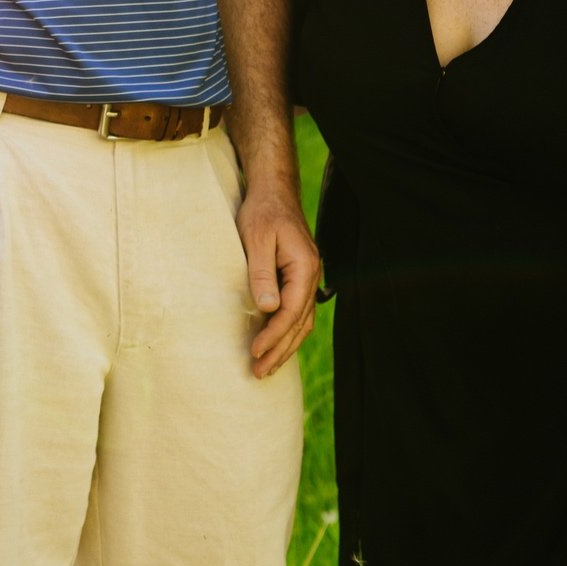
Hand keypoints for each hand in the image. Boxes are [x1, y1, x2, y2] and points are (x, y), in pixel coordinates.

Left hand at [235, 185, 319, 377]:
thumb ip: (262, 274)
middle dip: (279, 351)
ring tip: (265, 367)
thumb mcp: (256, 239)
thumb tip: (269, 309)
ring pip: (301, 321)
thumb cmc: (261, 213)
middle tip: (258, 373)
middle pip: (299, 324)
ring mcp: (308, 278)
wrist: (273, 192)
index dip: (273, 335)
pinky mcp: (299, 277)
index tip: (255, 352)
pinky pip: (297, 312)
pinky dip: (287, 331)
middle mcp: (312, 276)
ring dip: (285, 346)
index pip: (291, 312)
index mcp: (305, 268)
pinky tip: (275, 344)